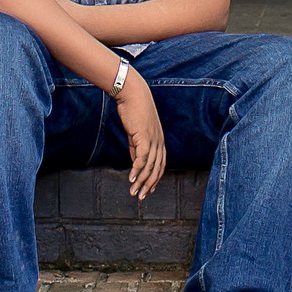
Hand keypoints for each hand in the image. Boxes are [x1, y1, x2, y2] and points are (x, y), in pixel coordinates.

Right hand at [115, 75, 166, 201]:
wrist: (132, 94)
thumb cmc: (134, 111)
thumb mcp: (136, 133)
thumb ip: (136, 148)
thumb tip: (136, 163)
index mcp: (159, 141)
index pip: (160, 165)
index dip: (155, 179)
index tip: (148, 190)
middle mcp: (159, 142)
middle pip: (157, 169)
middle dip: (149, 185)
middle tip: (141, 197)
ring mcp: (153, 140)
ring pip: (149, 167)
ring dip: (141, 182)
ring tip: (134, 193)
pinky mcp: (144, 137)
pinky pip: (141, 158)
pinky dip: (136, 170)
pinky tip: (131, 179)